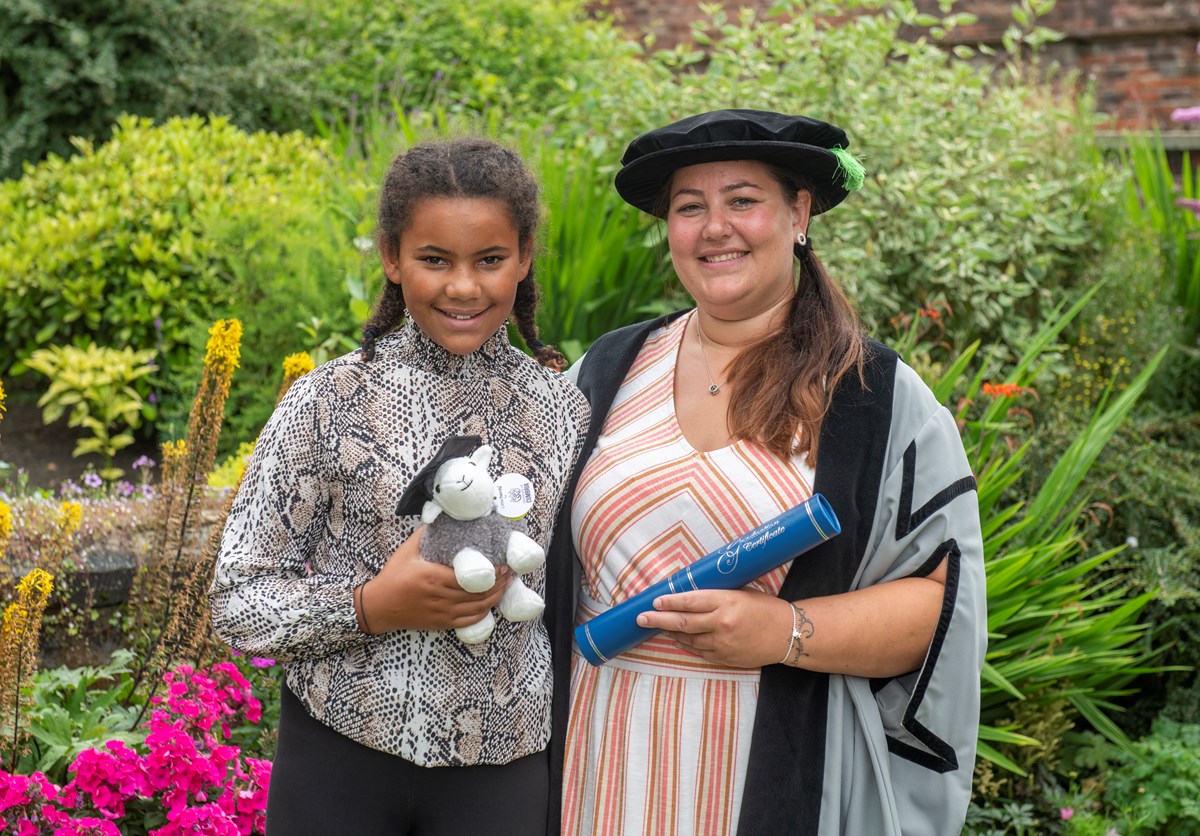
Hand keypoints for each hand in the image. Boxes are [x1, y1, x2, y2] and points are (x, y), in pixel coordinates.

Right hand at [360, 527, 510, 632]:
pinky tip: (490, 604)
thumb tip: (439, 514)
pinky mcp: (441, 623)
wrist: (379, 606)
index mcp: (433, 577)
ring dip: (495, 598)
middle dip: (499, 585)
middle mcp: (440, 596)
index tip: (504, 566)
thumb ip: (424, 534)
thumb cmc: (393, 576)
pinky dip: (482, 614)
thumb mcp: (407, 551)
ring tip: (506, 587)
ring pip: (476, 609)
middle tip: (510, 574)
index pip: (470, 578)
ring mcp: (442, 612)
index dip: (491, 575)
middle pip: (478, 594)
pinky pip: (468, 621)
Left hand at [635, 588, 792, 667]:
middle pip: (682, 621)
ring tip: (659, 626)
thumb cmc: (766, 608)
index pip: (690, 600)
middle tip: (641, 618)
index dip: (669, 601)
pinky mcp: (726, 658)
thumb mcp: (742, 592)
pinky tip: (679, 639)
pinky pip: (700, 652)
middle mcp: (722, 623)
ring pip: (688, 639)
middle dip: (657, 619)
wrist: (788, 635)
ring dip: (671, 632)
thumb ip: (717, 595)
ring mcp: (723, 643)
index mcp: (727, 602)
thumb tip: (689, 593)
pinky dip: (687, 645)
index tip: (654, 600)